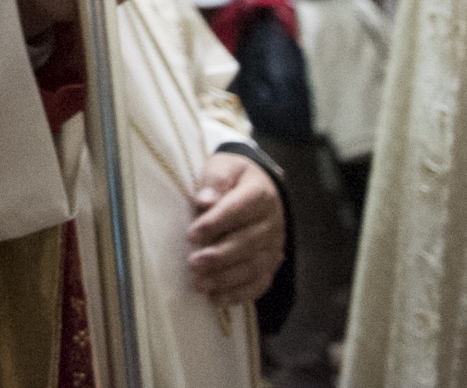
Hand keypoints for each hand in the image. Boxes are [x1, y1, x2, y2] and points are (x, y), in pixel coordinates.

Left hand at [186, 151, 283, 304]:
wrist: (257, 186)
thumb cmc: (233, 178)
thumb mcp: (223, 167)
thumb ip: (215, 181)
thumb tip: (205, 200)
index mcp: (260, 195)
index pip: (239, 210)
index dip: (215, 224)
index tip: (192, 235)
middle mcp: (272, 223)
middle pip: (248, 244)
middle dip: (219, 256)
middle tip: (193, 263)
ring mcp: (274, 246)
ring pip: (254, 267)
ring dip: (226, 279)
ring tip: (200, 284)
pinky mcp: (271, 264)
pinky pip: (259, 283)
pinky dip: (239, 294)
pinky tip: (216, 299)